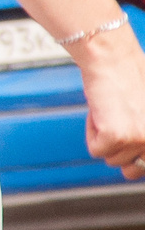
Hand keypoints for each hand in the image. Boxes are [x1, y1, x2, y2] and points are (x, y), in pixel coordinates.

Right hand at [76, 32, 144, 178]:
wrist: (113, 59)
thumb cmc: (131, 76)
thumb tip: (139, 159)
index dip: (136, 156)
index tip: (129, 144)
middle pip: (132, 170)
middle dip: (121, 152)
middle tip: (117, 128)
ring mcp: (139, 139)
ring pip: (111, 159)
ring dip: (104, 138)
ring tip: (110, 112)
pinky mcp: (116, 136)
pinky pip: (96, 149)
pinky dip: (92, 132)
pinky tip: (100, 112)